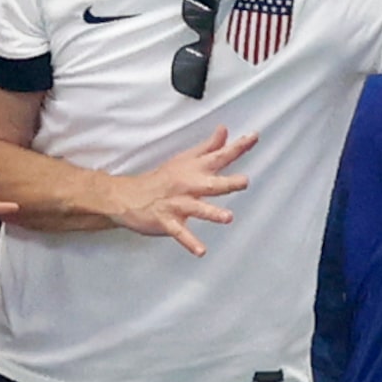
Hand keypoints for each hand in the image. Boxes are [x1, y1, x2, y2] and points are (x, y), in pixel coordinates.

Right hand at [111, 125, 253, 253]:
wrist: (127, 196)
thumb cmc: (163, 178)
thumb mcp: (185, 159)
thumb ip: (209, 147)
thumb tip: (225, 130)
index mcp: (194, 169)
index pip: (219, 156)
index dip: (237, 147)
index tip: (254, 137)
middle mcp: (187, 185)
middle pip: (210, 184)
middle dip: (227, 183)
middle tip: (244, 182)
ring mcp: (177, 203)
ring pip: (196, 208)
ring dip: (211, 213)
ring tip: (227, 217)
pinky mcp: (166, 220)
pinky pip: (180, 233)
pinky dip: (190, 242)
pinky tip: (201, 251)